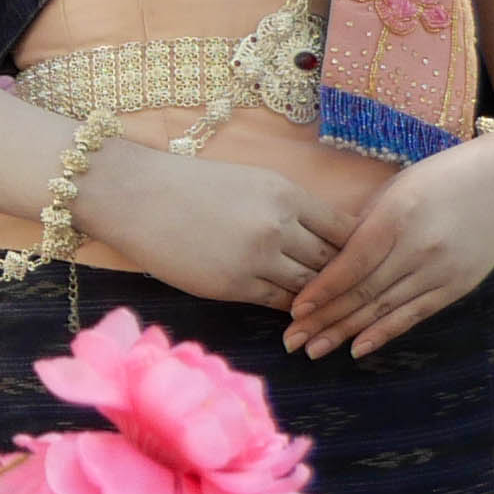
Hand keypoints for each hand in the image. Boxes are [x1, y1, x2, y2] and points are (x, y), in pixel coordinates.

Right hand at [78, 143, 353, 311]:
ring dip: (318, 298)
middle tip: (350, 291)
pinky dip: (290, 310)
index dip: (356, 248)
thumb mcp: (251, 181)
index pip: (345, 229)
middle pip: (332, 261)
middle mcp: (279, 226)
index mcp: (286, 194)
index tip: (358, 259)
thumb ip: (288, 206)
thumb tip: (321, 233)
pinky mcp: (234, 285)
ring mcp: (258, 258)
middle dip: (341, 277)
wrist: (135, 196)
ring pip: (309, 287)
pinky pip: (279, 303)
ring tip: (326, 307)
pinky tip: (294, 312)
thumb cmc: (189, 184)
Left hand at [285, 133, 493, 357]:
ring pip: (385, 308)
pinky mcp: (458, 286)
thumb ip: (366, 224)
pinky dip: (384, 333)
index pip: (352, 263)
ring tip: (314, 350)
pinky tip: (358, 349)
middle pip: (364, 292)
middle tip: (292, 340)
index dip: (321, 290)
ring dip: (347, 332)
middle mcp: (419, 248)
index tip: (293, 309)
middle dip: (325, 319)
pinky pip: (415, 315)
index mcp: (398, 217)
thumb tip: (331, 258)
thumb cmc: (444, 177)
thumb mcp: (398, 188)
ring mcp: (442, 271)